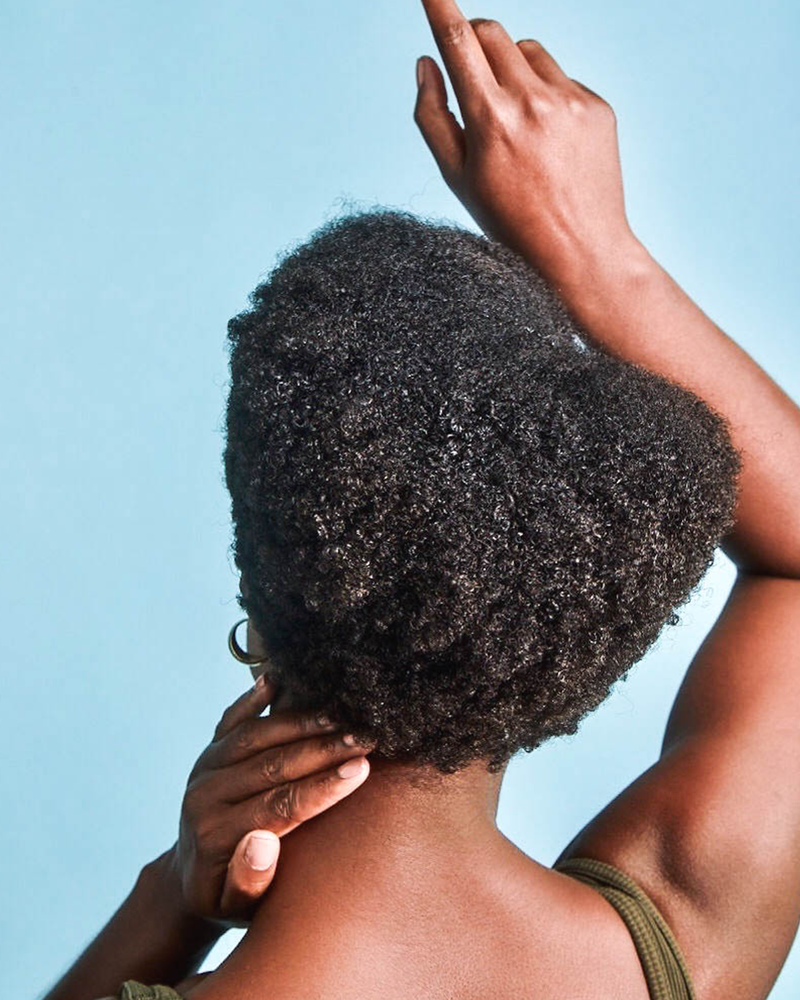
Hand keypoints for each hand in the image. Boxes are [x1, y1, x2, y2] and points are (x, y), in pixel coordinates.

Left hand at [159, 674, 372, 928]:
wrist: (189, 880)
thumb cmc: (226, 899)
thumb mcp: (236, 909)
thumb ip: (249, 882)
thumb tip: (262, 842)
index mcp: (215, 835)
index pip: (279, 805)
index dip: (322, 785)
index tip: (361, 769)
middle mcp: (205, 795)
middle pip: (272, 764)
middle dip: (324, 748)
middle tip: (367, 735)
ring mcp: (205, 768)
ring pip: (257, 735)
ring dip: (303, 721)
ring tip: (344, 713)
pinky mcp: (208, 751)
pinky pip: (231, 718)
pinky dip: (253, 697)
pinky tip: (278, 678)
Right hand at [414, 0, 637, 281]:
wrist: (580, 251)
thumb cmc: (509, 221)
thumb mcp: (458, 179)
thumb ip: (433, 117)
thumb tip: (425, 62)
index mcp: (491, 120)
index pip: (458, 41)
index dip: (440, 7)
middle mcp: (532, 102)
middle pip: (492, 33)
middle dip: (474, 39)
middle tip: (470, 71)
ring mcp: (570, 101)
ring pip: (528, 50)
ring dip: (511, 67)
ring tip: (513, 122)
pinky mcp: (597, 106)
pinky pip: (561, 76)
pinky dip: (545, 93)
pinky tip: (547, 140)